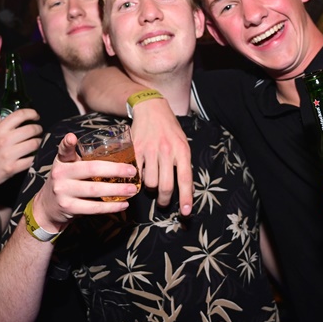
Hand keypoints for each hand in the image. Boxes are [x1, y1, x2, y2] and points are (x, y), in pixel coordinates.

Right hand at [0, 108, 42, 191]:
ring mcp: (8, 155)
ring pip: (34, 144)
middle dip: (39, 129)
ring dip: (39, 143)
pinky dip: (36, 157)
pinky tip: (34, 155)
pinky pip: (32, 160)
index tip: (36, 116)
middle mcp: (4, 140)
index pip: (19, 115)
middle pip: (31, 129)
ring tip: (38, 143)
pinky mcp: (12, 168)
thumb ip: (2, 122)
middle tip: (39, 131)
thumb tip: (12, 110)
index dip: (32, 113)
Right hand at [33, 133, 137, 231]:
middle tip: (132, 171)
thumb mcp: (69, 167)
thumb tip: (119, 154)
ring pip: (94, 190)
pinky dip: (111, 206)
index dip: (67, 143)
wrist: (49, 206)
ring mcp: (63, 192)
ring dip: (117, 190)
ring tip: (132, 189)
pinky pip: (94, 208)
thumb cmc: (67, 182)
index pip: (64, 150)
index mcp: (62, 161)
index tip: (72, 137)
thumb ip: (84, 160)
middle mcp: (60, 175)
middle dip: (115, 170)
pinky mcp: (69, 208)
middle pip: (90, 170)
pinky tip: (123, 203)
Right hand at [130, 98, 192, 215]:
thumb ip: (183, 163)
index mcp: (182, 150)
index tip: (186, 213)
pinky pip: (137, 173)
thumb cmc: (170, 129)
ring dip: (151, 189)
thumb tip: (186, 188)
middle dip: (165, 200)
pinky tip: (141, 177)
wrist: (151, 108)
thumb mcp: (183, 143)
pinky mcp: (136, 149)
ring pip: (150, 182)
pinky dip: (138, 179)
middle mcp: (167, 151)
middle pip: (166, 186)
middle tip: (164, 203)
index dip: (186, 198)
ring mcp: (150, 150)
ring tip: (153, 185)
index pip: (185, 179)